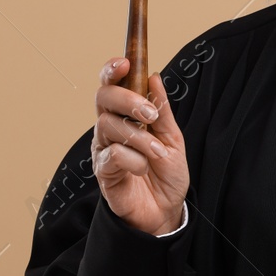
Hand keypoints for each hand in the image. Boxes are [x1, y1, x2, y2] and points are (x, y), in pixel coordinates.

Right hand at [92, 56, 188, 235]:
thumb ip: (163, 109)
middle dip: (127, 100)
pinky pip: (112, 155)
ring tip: (157, 152)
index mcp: (124, 116)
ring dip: (139, 137)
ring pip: (109, 125)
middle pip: (103, 98)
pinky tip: (143, 168)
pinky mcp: (103, 172)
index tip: (124, 63)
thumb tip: (153, 76)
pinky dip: (134, 160)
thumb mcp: (172, 138)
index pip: (111, 85)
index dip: (112, 70)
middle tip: (149, 114)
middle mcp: (109, 129)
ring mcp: (103, 149)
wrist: (165, 212)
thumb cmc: (165, 175)